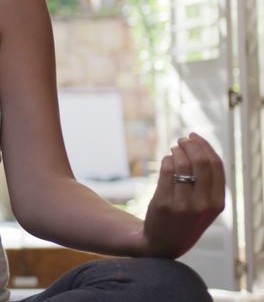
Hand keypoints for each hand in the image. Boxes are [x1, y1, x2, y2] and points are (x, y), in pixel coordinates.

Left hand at [141, 133, 224, 257]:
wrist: (163, 244)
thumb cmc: (185, 219)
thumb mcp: (205, 206)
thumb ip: (208, 182)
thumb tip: (201, 146)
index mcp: (217, 203)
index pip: (216, 166)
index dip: (205, 146)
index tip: (195, 137)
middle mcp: (203, 205)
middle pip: (201, 162)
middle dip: (190, 145)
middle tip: (182, 139)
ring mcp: (183, 205)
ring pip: (182, 164)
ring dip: (177, 151)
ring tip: (174, 149)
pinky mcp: (163, 204)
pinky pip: (166, 172)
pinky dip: (167, 160)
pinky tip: (167, 159)